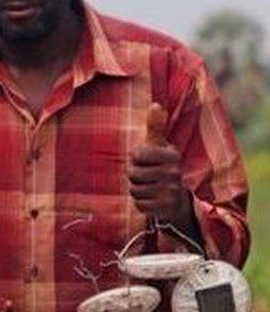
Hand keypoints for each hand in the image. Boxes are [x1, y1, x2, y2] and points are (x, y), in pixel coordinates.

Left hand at [128, 103, 191, 224]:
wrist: (177, 197)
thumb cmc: (161, 165)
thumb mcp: (159, 145)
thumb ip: (155, 126)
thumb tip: (155, 104)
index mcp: (170, 155)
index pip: (136, 155)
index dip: (135, 158)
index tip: (144, 160)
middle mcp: (174, 172)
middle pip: (133, 174)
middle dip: (134, 176)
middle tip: (146, 176)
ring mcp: (172, 191)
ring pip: (135, 190)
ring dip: (137, 190)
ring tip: (149, 187)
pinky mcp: (167, 207)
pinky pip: (139, 204)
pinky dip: (141, 203)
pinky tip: (151, 199)